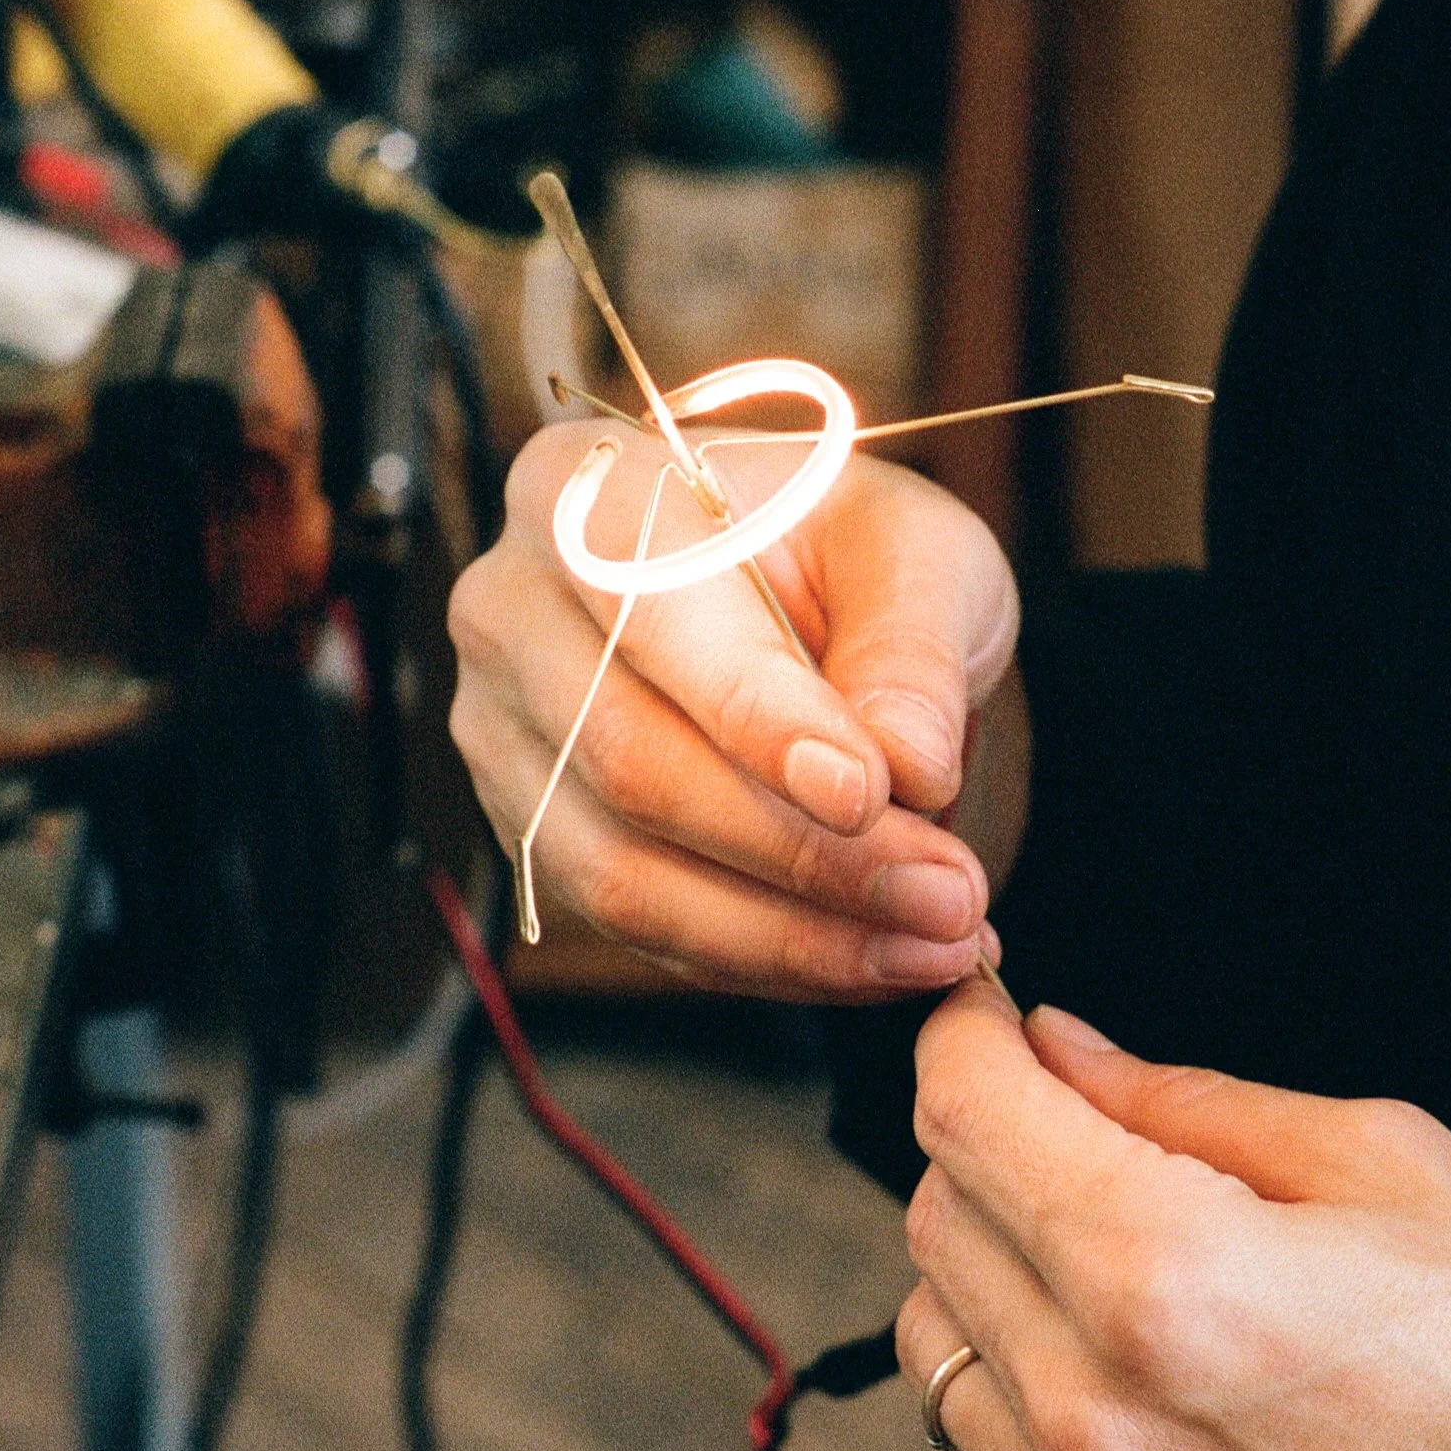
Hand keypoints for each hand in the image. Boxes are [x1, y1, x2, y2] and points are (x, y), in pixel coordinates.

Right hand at [448, 422, 1019, 996]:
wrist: (799, 600)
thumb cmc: (850, 554)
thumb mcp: (919, 554)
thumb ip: (913, 649)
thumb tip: (906, 769)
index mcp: (587, 492)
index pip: (655, 617)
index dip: (759, 719)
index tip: (873, 793)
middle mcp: (509, 610)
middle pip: (634, 764)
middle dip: (806, 854)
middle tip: (948, 899)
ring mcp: (501, 731)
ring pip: (622, 873)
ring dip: (792, 934)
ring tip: (934, 946)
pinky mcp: (529, 831)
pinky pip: (635, 927)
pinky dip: (764, 958)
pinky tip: (873, 959)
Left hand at [897, 985, 1450, 1450]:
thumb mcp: (1383, 1161)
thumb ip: (1182, 1099)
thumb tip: (1051, 1047)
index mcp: (1162, 1277)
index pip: (964, 1112)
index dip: (965, 1031)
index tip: (990, 1006)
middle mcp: (1093, 1412)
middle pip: (936, 1214)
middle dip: (993, 1141)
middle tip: (1088, 1123)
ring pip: (936, 1334)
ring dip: (998, 1268)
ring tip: (1126, 1254)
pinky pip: (972, 1448)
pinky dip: (1017, 1384)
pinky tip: (1126, 1365)